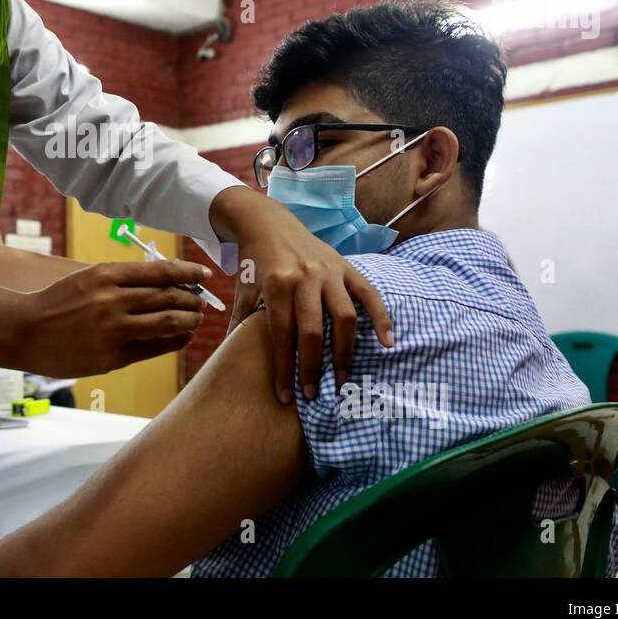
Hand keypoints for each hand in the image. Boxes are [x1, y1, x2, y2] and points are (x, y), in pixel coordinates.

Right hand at [0, 259, 209, 376]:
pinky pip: (153, 348)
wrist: (25, 331)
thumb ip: (121, 280)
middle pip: (168, 296)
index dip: (188, 272)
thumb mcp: (87, 279)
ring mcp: (113, 329)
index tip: (205, 275)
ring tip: (197, 319)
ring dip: (189, 320)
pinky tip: (182, 338)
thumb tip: (164, 283)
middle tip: (202, 301)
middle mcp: (112, 299)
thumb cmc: (57, 303)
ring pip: (167, 322)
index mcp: (106, 274)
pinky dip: (173, 341)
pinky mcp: (112, 356)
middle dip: (192, 299)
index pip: (159, 270)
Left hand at [209, 186, 392, 403]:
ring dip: (344, 352)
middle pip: (313, 331)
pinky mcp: (346, 266)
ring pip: (344, 317)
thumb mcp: (243, 290)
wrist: (268, 222)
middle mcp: (305, 277)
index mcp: (277, 284)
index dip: (284, 369)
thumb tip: (230, 359)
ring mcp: (329, 271)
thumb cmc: (254, 262)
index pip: (282, 335)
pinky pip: (368, 294)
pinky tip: (386, 342)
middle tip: (313, 394)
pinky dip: (381, 317)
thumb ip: (240, 323)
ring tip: (340, 378)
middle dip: (313, 367)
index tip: (285, 396)